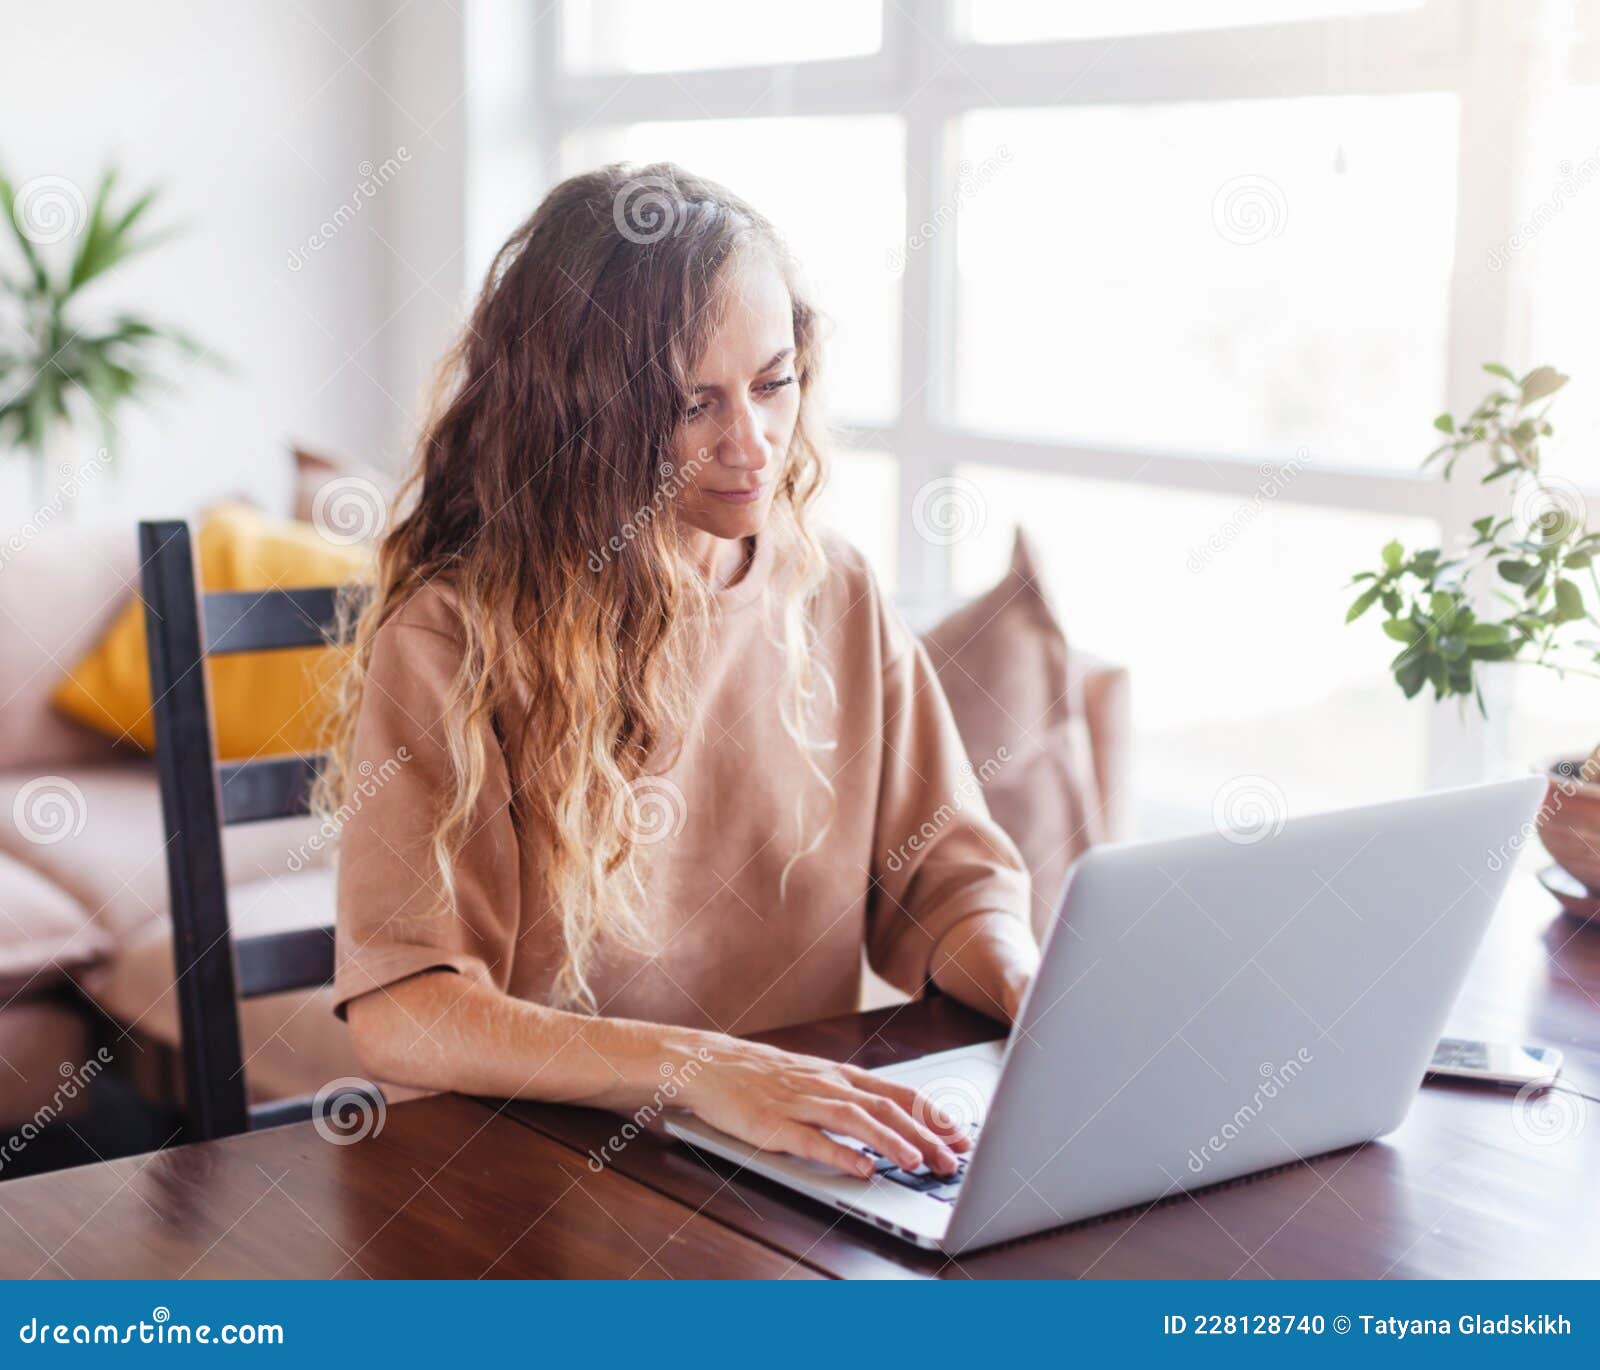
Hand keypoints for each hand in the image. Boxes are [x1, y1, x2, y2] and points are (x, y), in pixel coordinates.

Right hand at [674, 1034, 971, 1177]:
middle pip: (884, 1107)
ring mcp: (799, 1103)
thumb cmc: (761, 1075)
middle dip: (924, 1134)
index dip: (931, 1114)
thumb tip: (893, 1122)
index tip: (962, 1135)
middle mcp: (825, 1085)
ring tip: (917, 1164)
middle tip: (953, 1160)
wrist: (707, 1063)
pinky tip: (861, 1170)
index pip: (896, 1093)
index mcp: (838, 1075)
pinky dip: (839, 1155)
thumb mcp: (813, 1079)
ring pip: (854, 1120)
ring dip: (890, 1142)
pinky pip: (811, 1140)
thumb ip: (850, 1098)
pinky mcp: (772, 1124)